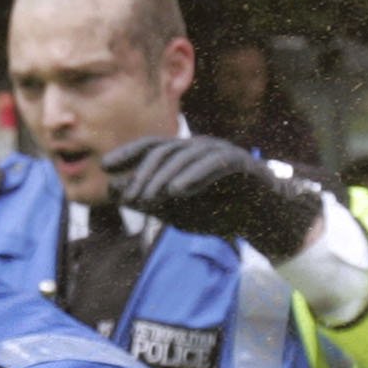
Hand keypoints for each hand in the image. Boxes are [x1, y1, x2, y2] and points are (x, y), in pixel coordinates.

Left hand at [102, 135, 322, 259]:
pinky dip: (194, 176)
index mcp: (182, 156)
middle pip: (163, 152)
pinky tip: (177, 190)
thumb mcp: (175, 212)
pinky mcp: (239, 162)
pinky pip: (213, 164)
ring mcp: (219, 151)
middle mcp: (198, 147)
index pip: (151, 147)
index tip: (106, 166)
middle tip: (131, 199)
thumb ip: (148, 201)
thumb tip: (114, 190)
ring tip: (150, 199)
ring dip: (164, 178)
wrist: (261, 220)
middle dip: (144, 175)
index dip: (128, 153)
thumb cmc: (217, 212)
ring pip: (185, 156)